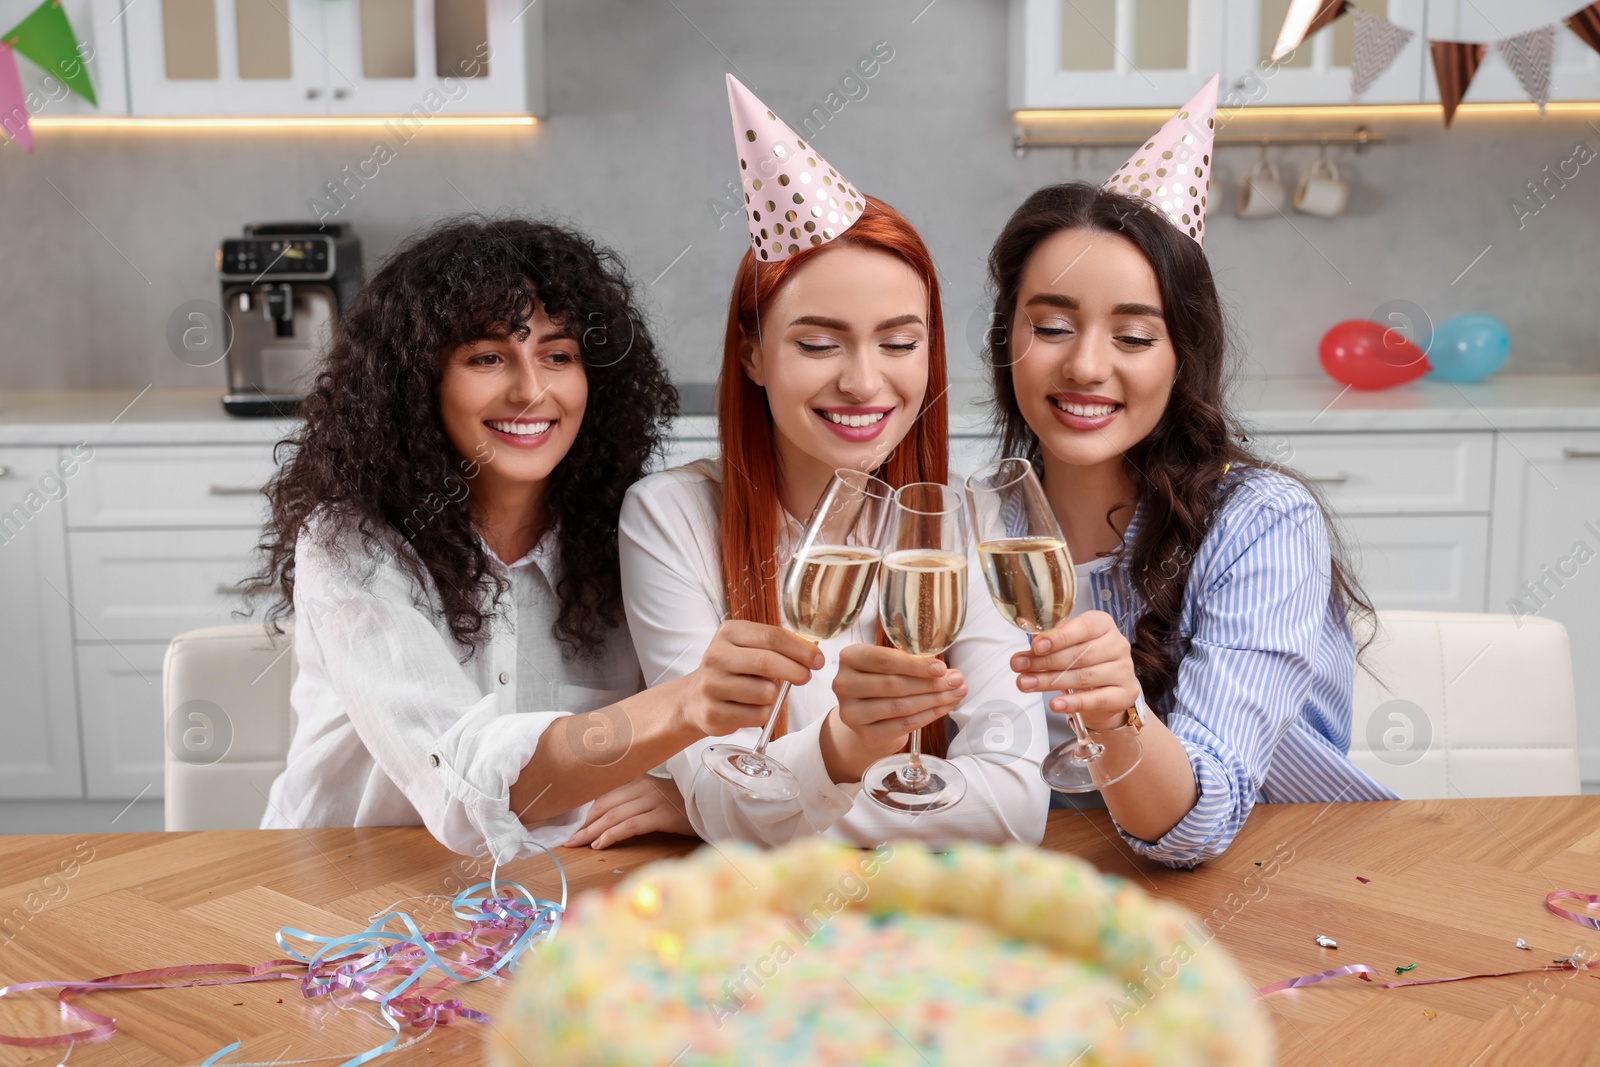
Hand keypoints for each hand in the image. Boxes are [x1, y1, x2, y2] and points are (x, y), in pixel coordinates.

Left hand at [565, 775, 695, 848]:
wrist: (711, 807)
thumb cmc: (681, 805)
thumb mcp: (654, 797)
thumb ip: (632, 801)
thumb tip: (602, 818)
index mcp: (640, 779)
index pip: (604, 795)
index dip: (586, 812)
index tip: (573, 827)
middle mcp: (644, 786)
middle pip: (605, 806)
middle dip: (585, 825)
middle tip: (569, 840)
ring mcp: (654, 800)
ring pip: (614, 816)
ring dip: (592, 832)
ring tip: (578, 844)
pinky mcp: (662, 815)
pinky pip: (630, 825)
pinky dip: (611, 835)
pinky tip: (600, 845)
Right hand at [678, 620, 822, 737]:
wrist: (694, 699)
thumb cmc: (733, 671)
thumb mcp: (748, 648)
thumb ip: (777, 646)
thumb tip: (813, 650)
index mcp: (728, 633)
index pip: (772, 636)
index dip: (800, 649)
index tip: (818, 659)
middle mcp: (716, 656)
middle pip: (767, 662)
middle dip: (795, 671)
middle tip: (806, 677)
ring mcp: (712, 685)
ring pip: (765, 693)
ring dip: (775, 696)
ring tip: (765, 694)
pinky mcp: (713, 713)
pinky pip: (757, 716)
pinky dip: (764, 714)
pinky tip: (752, 709)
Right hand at [823, 643, 966, 778]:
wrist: (868, 713)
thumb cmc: (883, 680)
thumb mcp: (891, 664)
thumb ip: (915, 664)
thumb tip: (951, 674)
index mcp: (850, 657)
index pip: (884, 660)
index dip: (915, 665)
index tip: (941, 668)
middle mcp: (844, 684)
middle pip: (893, 684)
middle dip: (930, 684)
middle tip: (956, 682)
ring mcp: (851, 712)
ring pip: (900, 706)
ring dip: (933, 700)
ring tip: (955, 694)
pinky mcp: (864, 734)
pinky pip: (902, 725)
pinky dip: (927, 716)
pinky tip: (942, 708)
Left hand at [1009, 610, 1138, 730]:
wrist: (1106, 689)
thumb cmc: (1083, 660)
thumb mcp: (1068, 645)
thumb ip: (1052, 642)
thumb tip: (1034, 642)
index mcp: (1104, 624)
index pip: (1084, 627)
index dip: (1059, 637)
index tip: (1036, 646)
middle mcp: (1117, 645)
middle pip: (1080, 654)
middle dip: (1045, 661)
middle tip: (1019, 667)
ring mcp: (1124, 670)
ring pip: (1084, 677)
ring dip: (1050, 681)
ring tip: (1026, 684)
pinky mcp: (1125, 693)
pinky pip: (1097, 699)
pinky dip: (1074, 702)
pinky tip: (1055, 704)